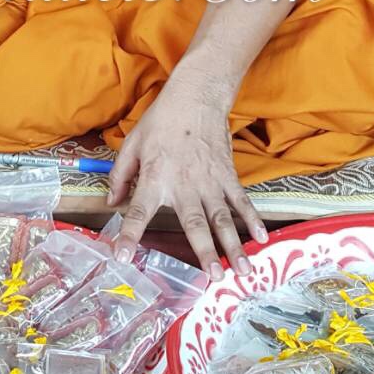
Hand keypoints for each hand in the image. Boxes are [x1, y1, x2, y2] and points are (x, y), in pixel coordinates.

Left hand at [107, 74, 266, 278]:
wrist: (196, 96)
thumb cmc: (161, 120)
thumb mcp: (132, 143)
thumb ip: (121, 176)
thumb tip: (112, 203)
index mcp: (155, 177)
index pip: (139, 213)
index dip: (129, 236)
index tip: (123, 258)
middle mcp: (184, 185)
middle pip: (195, 224)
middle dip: (205, 252)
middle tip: (214, 277)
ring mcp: (210, 181)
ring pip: (223, 218)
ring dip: (234, 245)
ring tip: (243, 270)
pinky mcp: (227, 175)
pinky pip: (241, 200)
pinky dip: (252, 219)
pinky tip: (261, 238)